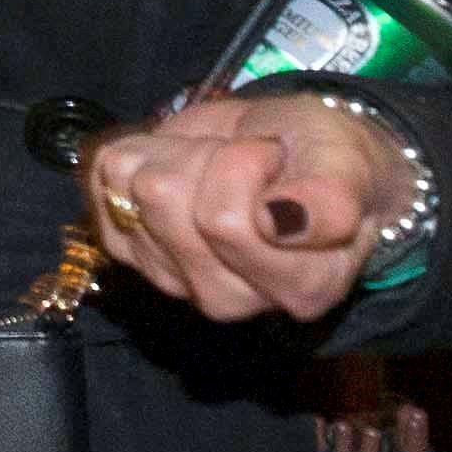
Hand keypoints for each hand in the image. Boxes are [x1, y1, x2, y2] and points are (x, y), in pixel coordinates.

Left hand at [84, 91, 406, 323]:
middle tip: (244, 156)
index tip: (273, 156)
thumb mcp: (347, 167)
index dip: (244, 164)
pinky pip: (105, 178)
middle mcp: (233, 299)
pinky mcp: (129, 250)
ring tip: (216, 162)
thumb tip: (279, 224)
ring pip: (135, 189)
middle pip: (167, 202)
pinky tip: (180, 164)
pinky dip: (140, 153)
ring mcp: (172, 280)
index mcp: (300, 288)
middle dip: (206, 155)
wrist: (289, 152)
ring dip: (176, 154)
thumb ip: (327, 202)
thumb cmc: (325, 161)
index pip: (225, 221)